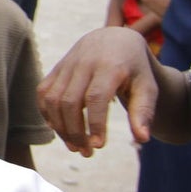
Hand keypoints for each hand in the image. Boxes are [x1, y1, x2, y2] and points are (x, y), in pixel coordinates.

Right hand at [37, 27, 160, 155]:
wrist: (115, 38)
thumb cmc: (135, 67)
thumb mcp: (147, 86)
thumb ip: (143, 111)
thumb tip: (142, 139)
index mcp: (109, 66)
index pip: (95, 97)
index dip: (94, 123)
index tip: (98, 146)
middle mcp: (83, 63)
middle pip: (69, 101)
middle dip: (74, 131)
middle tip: (86, 152)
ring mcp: (66, 65)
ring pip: (53, 99)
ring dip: (59, 126)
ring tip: (74, 145)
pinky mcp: (56, 68)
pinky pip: (43, 92)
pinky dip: (46, 112)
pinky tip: (58, 128)